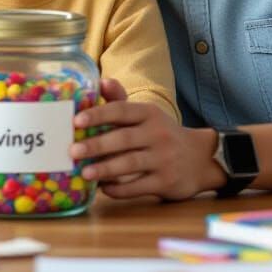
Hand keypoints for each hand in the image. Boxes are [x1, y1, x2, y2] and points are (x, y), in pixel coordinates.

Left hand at [69, 78, 223, 200]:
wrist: (199, 159)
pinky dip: (119, 189)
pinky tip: (103, 189)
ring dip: (104, 169)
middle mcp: (158, 133)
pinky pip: (138, 187)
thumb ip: (120, 101)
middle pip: (123, 139)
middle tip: (73, 151)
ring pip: (129, 164)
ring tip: (84, 173)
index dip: (98, 115)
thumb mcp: (145, 115)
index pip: (122, 110)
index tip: (76, 121)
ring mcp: (163, 158)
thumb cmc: (160, 134)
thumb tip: (100, 82)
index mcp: (149, 113)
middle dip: (96, 145)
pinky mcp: (166, 182)